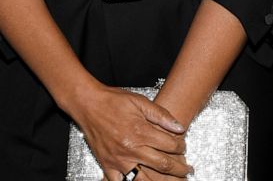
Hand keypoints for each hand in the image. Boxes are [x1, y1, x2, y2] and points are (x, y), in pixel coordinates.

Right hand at [69, 84, 191, 178]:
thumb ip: (160, 114)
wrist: (86, 102)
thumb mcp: (138, 101)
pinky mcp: (107, 163)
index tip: (182, 146)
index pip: (171, 145)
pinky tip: (139, 179)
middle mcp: (132, 148)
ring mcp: (119, 159)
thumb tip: (179, 127)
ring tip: (171, 180)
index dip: (181, 147)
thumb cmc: (111, 100)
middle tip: (187, 170)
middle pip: (164, 165)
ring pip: (146, 178)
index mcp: (141, 132)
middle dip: (180, 169)